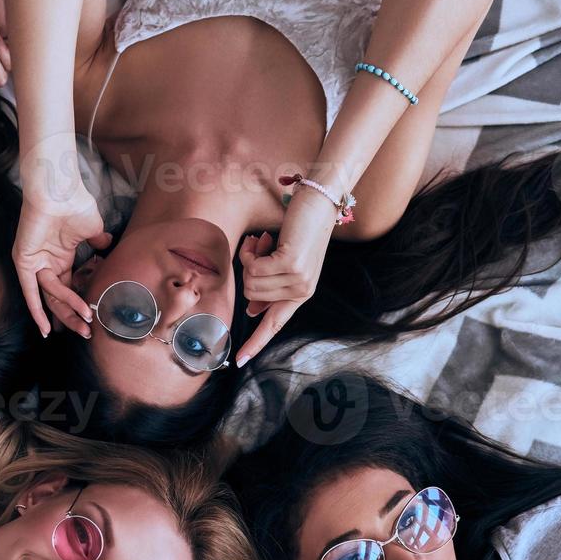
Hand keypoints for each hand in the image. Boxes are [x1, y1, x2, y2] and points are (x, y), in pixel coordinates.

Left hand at [13, 179, 110, 336]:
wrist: (60, 191)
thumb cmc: (76, 204)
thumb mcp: (93, 229)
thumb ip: (98, 241)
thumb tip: (107, 245)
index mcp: (60, 257)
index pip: (67, 288)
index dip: (76, 305)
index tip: (87, 321)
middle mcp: (46, 263)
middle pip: (57, 298)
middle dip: (72, 316)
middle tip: (85, 333)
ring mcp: (34, 263)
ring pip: (50, 296)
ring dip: (67, 310)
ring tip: (83, 322)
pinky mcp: (24, 262)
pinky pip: (30, 291)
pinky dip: (37, 310)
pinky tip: (46, 328)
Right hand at [234, 190, 336, 365]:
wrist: (320, 198)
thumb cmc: (301, 227)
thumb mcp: (285, 263)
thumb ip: (271, 288)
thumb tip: (253, 312)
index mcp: (300, 293)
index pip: (274, 325)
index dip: (256, 343)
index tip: (240, 361)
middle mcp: (301, 290)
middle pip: (250, 294)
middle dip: (247, 271)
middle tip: (260, 248)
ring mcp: (298, 279)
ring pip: (249, 281)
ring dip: (249, 259)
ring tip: (264, 242)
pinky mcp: (291, 264)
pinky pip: (253, 268)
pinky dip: (251, 252)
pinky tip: (262, 239)